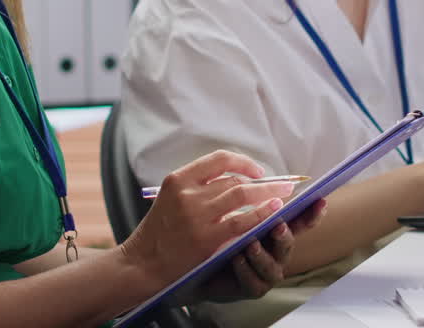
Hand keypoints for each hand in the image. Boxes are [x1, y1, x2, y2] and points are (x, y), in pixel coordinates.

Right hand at [119, 151, 299, 291]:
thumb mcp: (170, 199)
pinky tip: (274, 211)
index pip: (219, 159)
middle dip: (263, 181)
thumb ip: (197, 187)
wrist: (141, 264)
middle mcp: (188, 193)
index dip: (243, 162)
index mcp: (178, 179)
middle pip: (234, 179)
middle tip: (282, 183)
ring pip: (242, 195)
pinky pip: (243, 220)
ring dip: (267, 193)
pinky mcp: (207, 238)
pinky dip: (262, 213)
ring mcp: (197, 215)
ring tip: (283, 195)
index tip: (257, 170)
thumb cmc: (158, 233)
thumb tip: (236, 180)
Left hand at [190, 198, 327, 303]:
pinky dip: (244, 269)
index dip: (312, 213)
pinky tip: (235, 258)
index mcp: (278, 232)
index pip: (300, 222)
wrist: (207, 272)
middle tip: (277, 225)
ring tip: (250, 244)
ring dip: (261, 254)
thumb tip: (259, 181)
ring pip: (272, 266)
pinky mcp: (253, 289)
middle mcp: (278, 253)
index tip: (320, 200)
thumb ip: (252, 204)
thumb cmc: (226, 240)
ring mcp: (268, 272)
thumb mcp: (238, 218)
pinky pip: (252, 281)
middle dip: (284, 234)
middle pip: (288, 243)